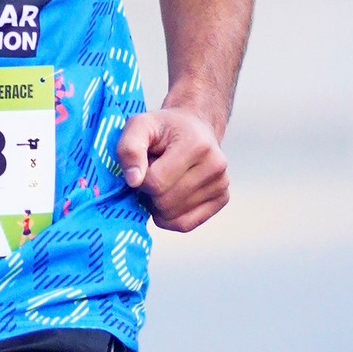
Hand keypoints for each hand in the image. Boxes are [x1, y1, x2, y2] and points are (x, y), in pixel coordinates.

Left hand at [115, 101, 228, 230]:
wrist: (194, 127)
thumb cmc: (164, 128)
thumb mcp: (139, 126)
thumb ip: (130, 149)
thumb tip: (134, 181)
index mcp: (196, 145)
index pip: (156, 183)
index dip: (141, 179)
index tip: (144, 166)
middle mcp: (215, 165)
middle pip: (165, 203)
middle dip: (149, 193)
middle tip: (153, 174)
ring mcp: (222, 184)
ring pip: (173, 217)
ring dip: (158, 205)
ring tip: (164, 182)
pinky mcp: (222, 199)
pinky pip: (186, 224)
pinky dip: (170, 218)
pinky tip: (170, 198)